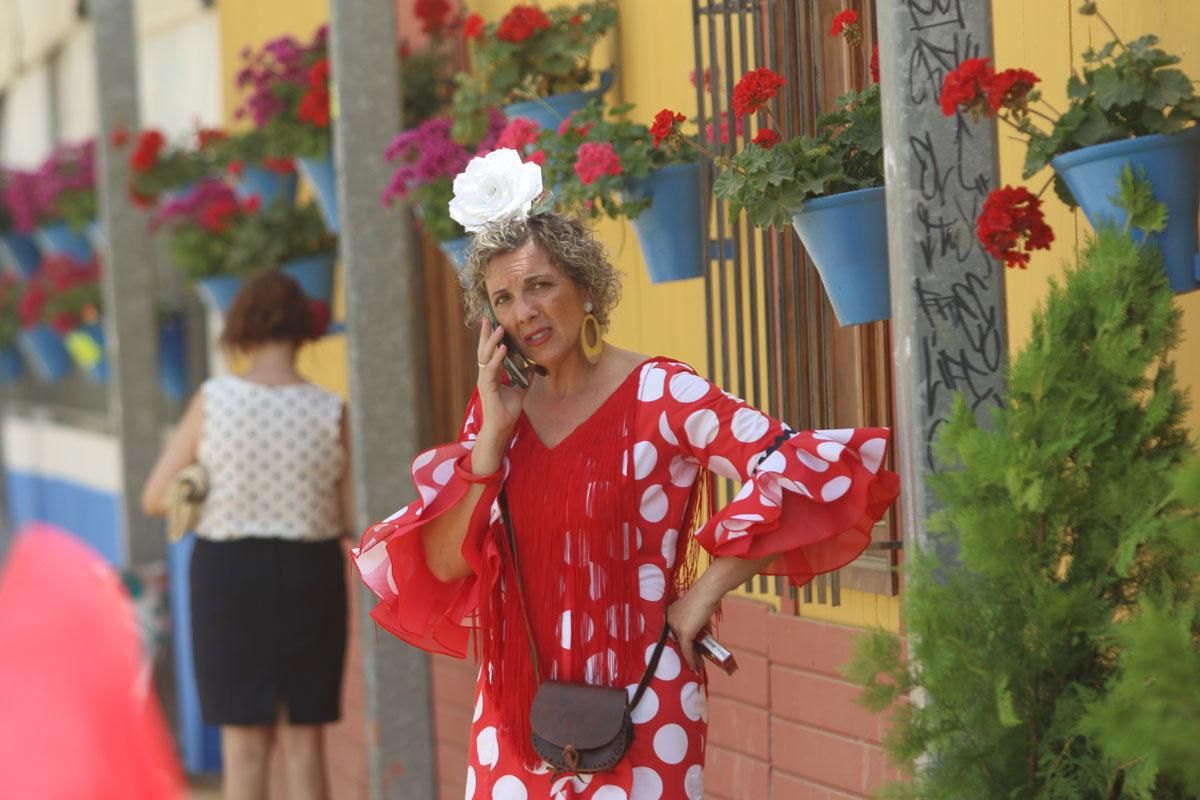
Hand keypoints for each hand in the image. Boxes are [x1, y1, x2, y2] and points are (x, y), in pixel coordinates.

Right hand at [475, 316, 527, 451]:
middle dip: (485, 334)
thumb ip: (524, 377)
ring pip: (485, 356)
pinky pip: (491, 369)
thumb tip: (532, 366)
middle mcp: (485, 375)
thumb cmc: (507, 411)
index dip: (491, 338)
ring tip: (499, 328)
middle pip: (483, 350)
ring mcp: (484, 381)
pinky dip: (497, 357)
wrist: (502, 428)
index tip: (494, 323)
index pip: (489, 352)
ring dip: (493, 341)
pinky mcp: (487, 387)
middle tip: (487, 317)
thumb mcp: (520, 390)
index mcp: (491, 375)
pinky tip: (504, 348)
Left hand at [666, 584, 721, 670]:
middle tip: (694, 662)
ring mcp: (675, 626)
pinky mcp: (683, 632)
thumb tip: (704, 638)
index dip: (681, 644)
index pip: (674, 633)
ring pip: (682, 647)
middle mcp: (669, 619)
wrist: (708, 592)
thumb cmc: (705, 598)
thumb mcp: (699, 614)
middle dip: (687, 653)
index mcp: (670, 613)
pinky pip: (686, 649)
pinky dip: (691, 659)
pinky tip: (694, 666)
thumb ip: (698, 626)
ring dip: (691, 658)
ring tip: (697, 666)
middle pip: (678, 641)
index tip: (688, 653)